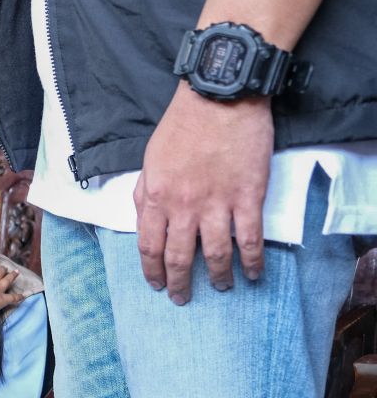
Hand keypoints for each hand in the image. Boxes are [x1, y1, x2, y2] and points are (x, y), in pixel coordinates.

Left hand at [133, 88, 271, 304]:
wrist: (219, 99)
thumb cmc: (181, 126)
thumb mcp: (149, 160)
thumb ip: (144, 193)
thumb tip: (143, 220)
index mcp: (155, 197)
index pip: (149, 246)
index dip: (152, 271)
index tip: (157, 284)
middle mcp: (183, 207)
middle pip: (179, 257)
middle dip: (180, 283)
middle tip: (183, 298)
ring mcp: (217, 204)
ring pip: (215, 254)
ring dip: (218, 276)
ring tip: (221, 288)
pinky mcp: (248, 198)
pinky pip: (249, 239)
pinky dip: (252, 261)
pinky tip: (252, 274)